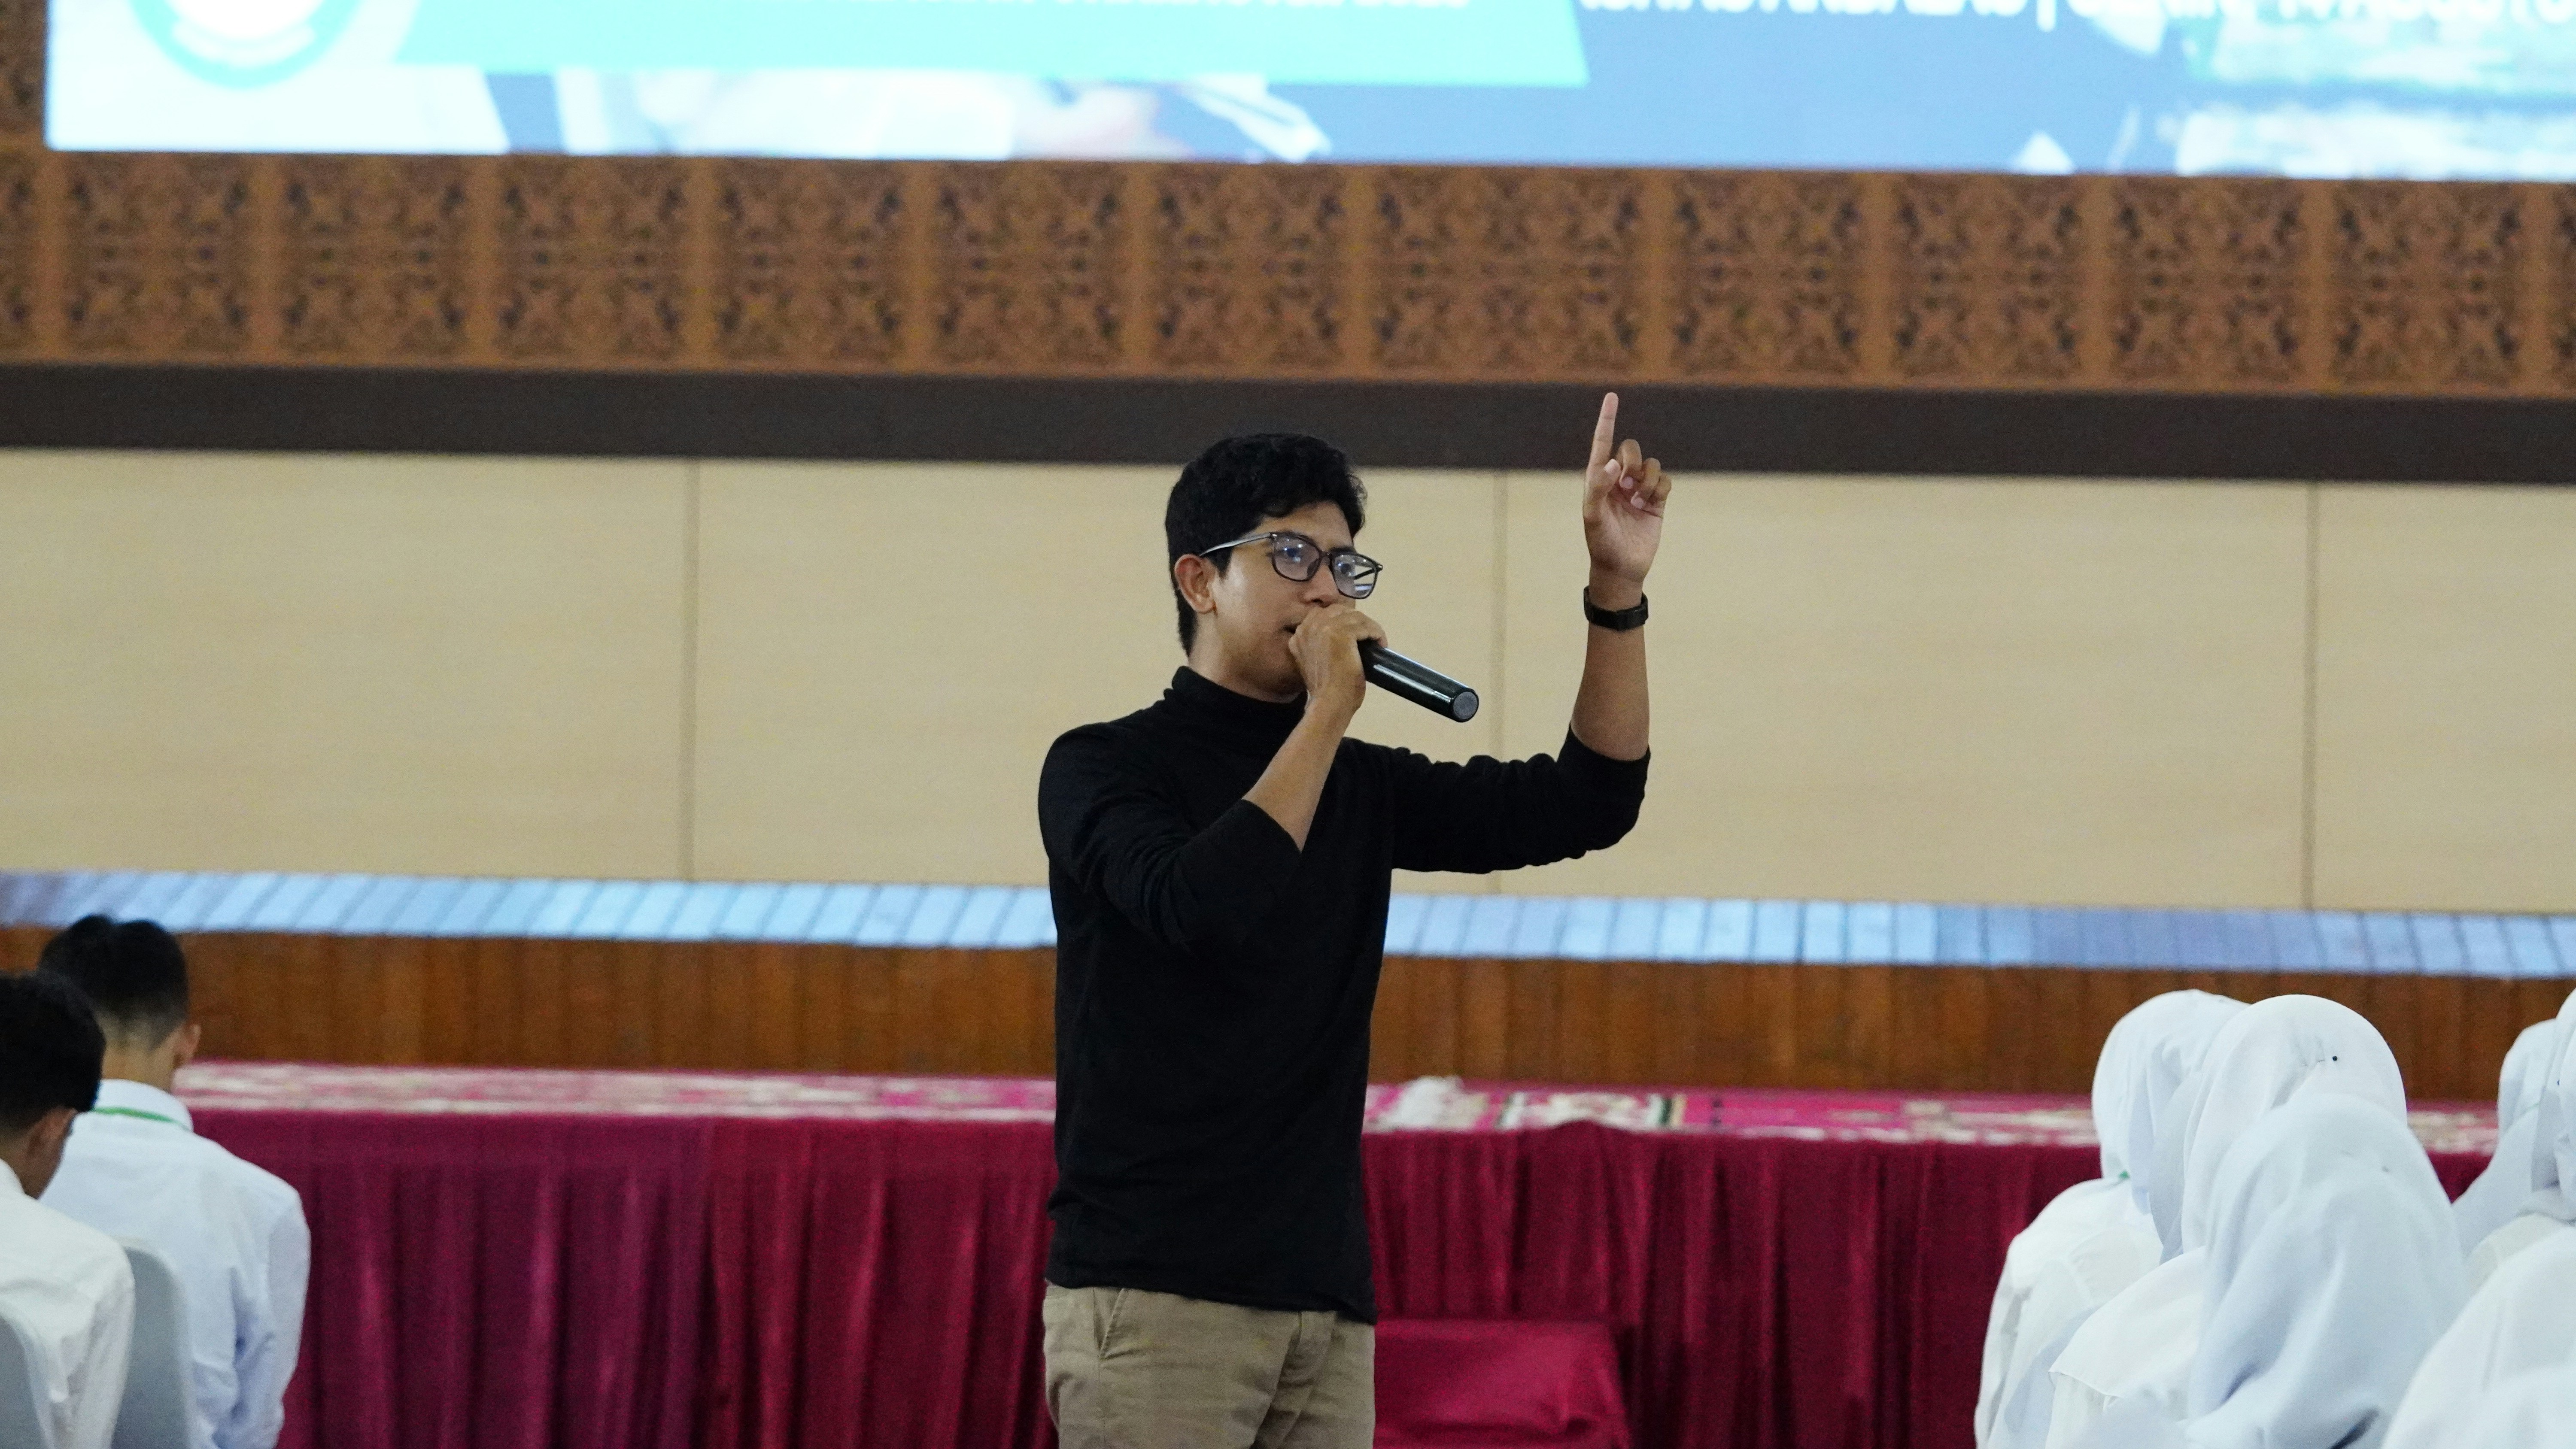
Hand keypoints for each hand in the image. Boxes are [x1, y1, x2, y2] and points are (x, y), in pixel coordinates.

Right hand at [1287, 601, 1385, 721]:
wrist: (1329, 703)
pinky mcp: (1341, 632)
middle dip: (1356, 621)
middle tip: (1368, 637)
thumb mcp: (1315, 663)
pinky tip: (1381, 644)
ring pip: (1355, 617)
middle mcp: (1308, 627)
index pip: (1324, 614)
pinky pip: (1365, 625)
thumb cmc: (1326, 691)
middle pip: (1339, 611)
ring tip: (1377, 641)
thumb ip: (1320, 646)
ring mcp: (1324, 627)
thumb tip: (1343, 637)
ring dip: (1369, 627)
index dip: (1342, 621)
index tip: (1355, 634)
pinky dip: (1376, 633)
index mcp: (1299, 634)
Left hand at [1581, 393, 1668, 600]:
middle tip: (1628, 484)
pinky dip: (1660, 489)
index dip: (1607, 419)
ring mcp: (1638, 489)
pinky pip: (1665, 480)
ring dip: (1648, 480)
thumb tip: (1612, 464)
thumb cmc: (1601, 542)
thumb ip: (1598, 486)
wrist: (1622, 568)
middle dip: (1633, 461)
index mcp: (1598, 478)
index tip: (1612, 396)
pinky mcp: (1656, 500)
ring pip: (1651, 465)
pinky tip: (1651, 505)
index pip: (1602, 443)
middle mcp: (1618, 480)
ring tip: (1639, 502)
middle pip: (1631, 449)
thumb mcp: (1592, 515)